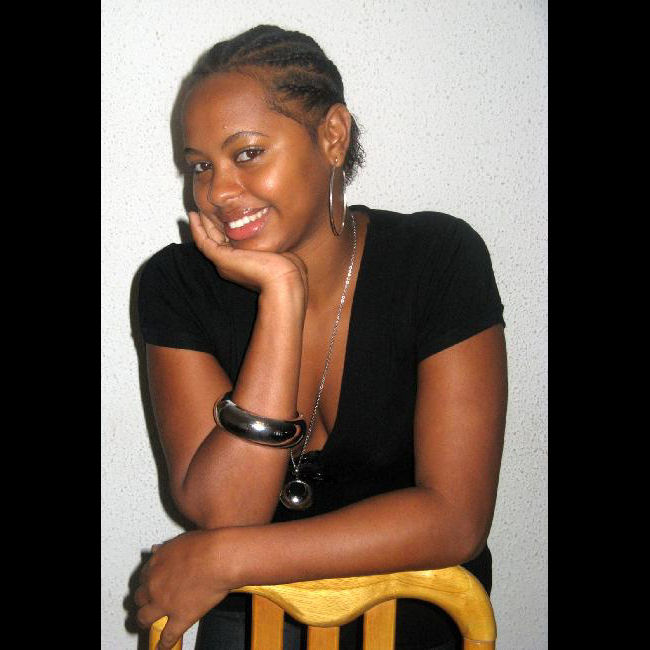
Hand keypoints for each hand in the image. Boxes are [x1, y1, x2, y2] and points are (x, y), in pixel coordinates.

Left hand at [134, 529, 231, 649]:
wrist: (220, 558)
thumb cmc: (207, 545)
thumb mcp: (181, 541)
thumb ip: (166, 549)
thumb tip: (156, 549)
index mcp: (156, 564)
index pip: (144, 576)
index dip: (148, 581)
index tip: (151, 584)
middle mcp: (155, 584)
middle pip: (141, 597)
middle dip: (144, 600)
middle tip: (148, 602)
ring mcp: (166, 603)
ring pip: (145, 618)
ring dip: (146, 621)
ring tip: (148, 624)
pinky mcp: (180, 617)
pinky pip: (167, 636)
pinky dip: (163, 644)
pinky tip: (162, 646)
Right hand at [188, 210, 307, 297]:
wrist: (284, 279)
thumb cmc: (287, 269)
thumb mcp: (277, 251)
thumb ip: (270, 245)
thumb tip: (273, 237)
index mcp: (242, 264)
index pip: (228, 244)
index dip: (222, 229)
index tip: (219, 215)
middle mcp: (230, 265)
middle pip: (215, 241)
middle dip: (208, 225)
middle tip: (202, 209)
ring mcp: (224, 262)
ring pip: (207, 240)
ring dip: (200, 224)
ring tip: (195, 210)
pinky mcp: (221, 258)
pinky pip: (203, 241)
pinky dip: (197, 229)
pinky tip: (194, 216)